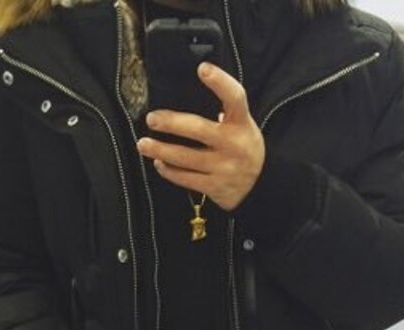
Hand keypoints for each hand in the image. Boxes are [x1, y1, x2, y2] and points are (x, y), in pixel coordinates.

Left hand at [136, 62, 264, 211]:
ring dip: (160, 150)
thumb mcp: (243, 125)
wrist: (260, 185)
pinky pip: (186, 179)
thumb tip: (187, 95)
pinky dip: (169, 171)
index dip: (220, 82)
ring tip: (143, 144)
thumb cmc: (243, 147)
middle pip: (198, 129)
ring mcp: (224, 168)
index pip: (234, 98)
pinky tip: (159, 163)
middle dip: (172, 123)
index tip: (202, 69)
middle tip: (152, 119)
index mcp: (241, 124)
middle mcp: (233, 145)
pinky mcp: (215, 186)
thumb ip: (224, 111)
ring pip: (186, 158)